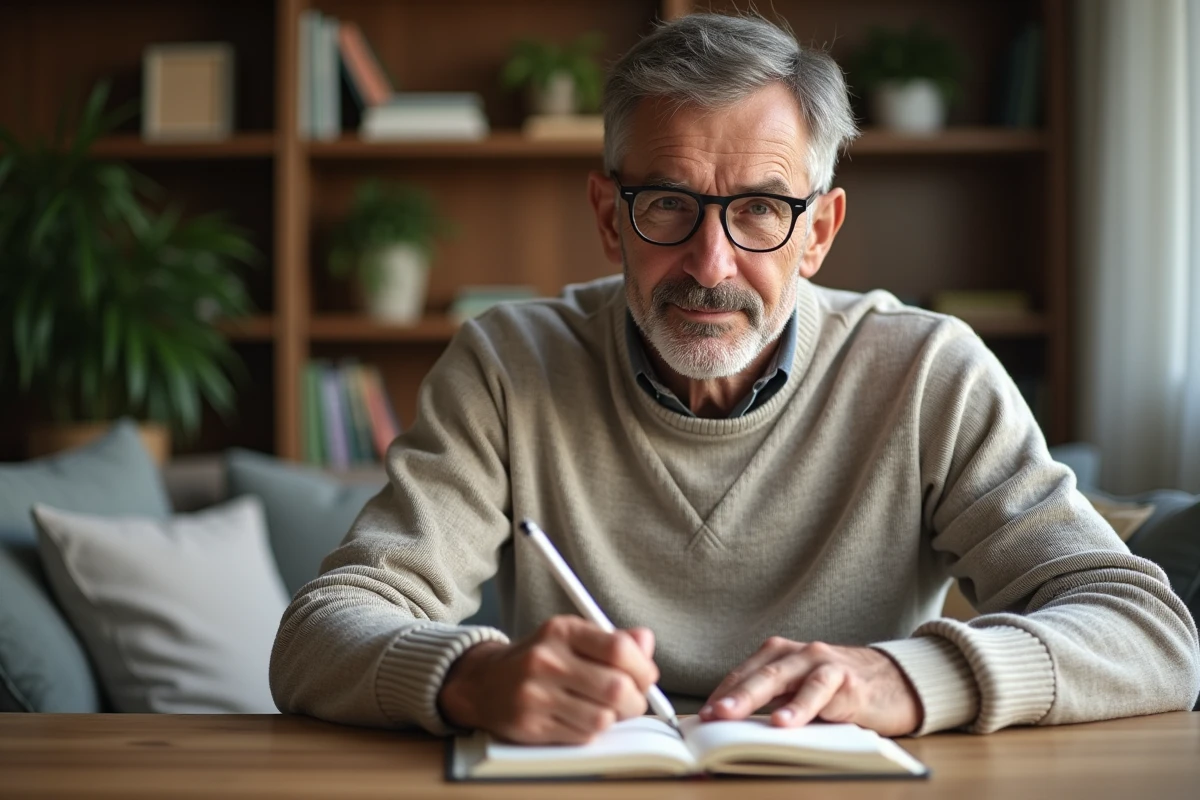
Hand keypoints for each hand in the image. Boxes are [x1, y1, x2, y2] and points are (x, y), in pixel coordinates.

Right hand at [437, 615, 658, 743]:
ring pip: (603, 718)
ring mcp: (536, 695)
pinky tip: (579, 718)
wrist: (483, 683)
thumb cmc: (537, 659)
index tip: (645, 676)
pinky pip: (582, 736)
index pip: (619, 649)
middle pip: (616, 688)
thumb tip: (646, 642)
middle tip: (632, 700)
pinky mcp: (531, 726)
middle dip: (635, 700)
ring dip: (613, 719)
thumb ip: (612, 639)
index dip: (643, 668)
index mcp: (561, 630)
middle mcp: (546, 660)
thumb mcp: (571, 637)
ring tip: (604, 709)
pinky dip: (590, 731)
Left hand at [699, 638, 921, 736]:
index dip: (720, 695)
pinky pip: (818, 691)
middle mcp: (797, 653)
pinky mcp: (846, 679)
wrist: (898, 682)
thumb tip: (735, 728)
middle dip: (729, 695)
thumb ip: (775, 703)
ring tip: (731, 716)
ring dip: (752, 697)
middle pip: (756, 674)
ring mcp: (821, 662)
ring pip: (780, 676)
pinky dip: (799, 707)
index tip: (699, 718)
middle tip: (706, 716)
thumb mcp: (803, 694)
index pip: (743, 675)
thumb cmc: (843, 692)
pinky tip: (784, 722)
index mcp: (781, 655)